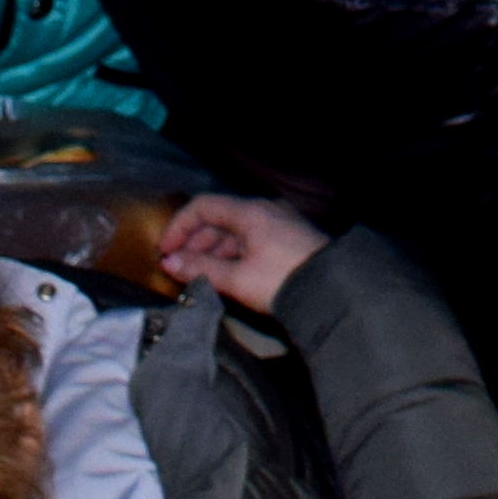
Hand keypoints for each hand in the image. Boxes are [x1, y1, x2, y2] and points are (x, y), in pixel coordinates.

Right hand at [163, 191, 330, 312]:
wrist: (332, 292)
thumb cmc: (283, 281)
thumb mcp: (238, 278)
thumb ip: (201, 268)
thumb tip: (170, 262)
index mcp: (252, 212)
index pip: (204, 206)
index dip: (179, 226)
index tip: (165, 250)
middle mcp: (266, 211)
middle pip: (219, 218)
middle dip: (194, 241)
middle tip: (177, 266)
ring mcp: (279, 224)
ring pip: (235, 231)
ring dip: (212, 250)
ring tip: (197, 274)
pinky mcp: (288, 240)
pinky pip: (251, 241)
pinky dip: (232, 254)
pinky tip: (224, 275)